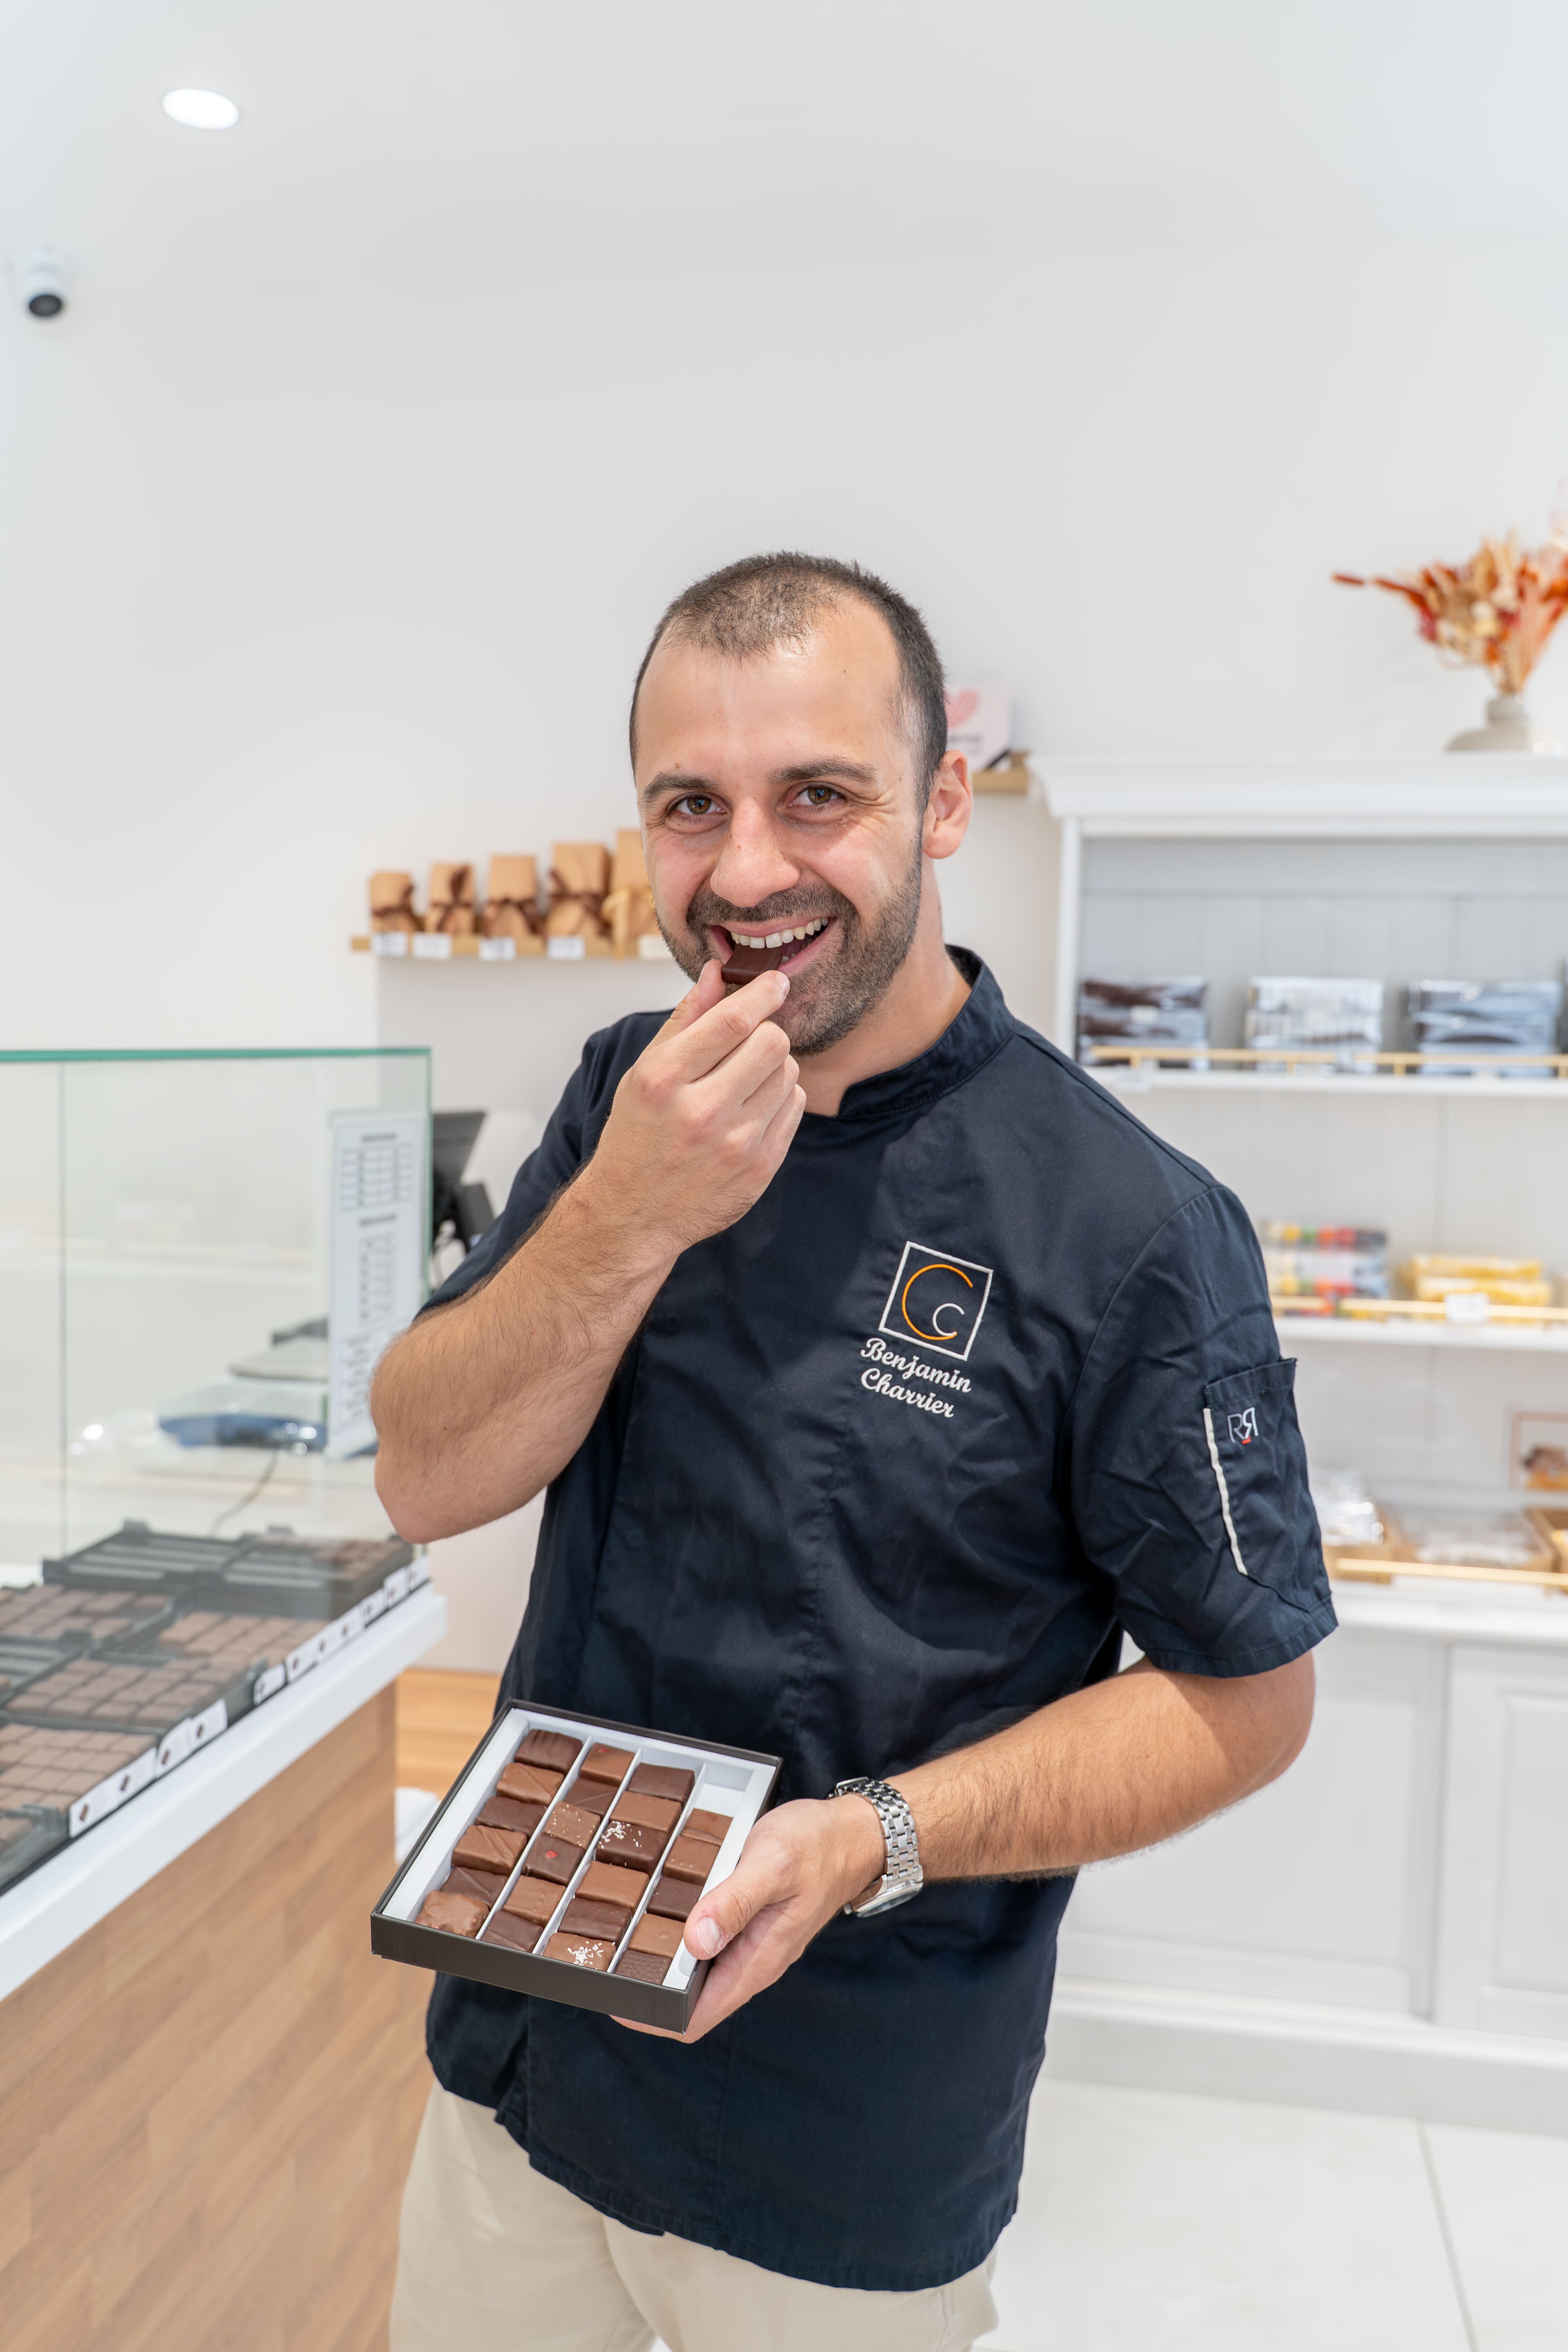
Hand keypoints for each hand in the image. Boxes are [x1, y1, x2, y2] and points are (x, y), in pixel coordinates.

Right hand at [576, 959, 805, 1260]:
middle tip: (751, 1041)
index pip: (734, 1019)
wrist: (632, 1215)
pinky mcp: (760, 1168)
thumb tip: (718, 973)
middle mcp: (701, 1112)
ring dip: (773, 1067)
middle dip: (767, 1032)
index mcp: (665, 1080)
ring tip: (744, 1081)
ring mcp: (735, 1144)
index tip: (777, 981)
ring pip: (789, 1073)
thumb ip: (685, 1020)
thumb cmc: (636, 1136)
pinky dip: (779, 1098)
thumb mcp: (644, 1073)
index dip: (764, 992)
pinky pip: (794, 1108)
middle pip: (772, 1042)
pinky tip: (752, 1108)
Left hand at [615, 1795, 886, 2045]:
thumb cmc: (817, 1846)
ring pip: (697, 1969)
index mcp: (756, 1961)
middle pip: (690, 1997)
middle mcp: (750, 1961)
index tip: (613, 1997)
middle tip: (603, 1960)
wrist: (854, 1834)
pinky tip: (659, 1908)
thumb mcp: (773, 1865)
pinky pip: (708, 1941)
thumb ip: (735, 1903)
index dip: (652, 2016)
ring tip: (620, 1936)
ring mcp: (750, 1943)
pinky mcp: (749, 1922)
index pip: (695, 2017)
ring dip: (662, 1960)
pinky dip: (680, 1933)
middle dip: (648, 1987)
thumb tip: (695, 1942)